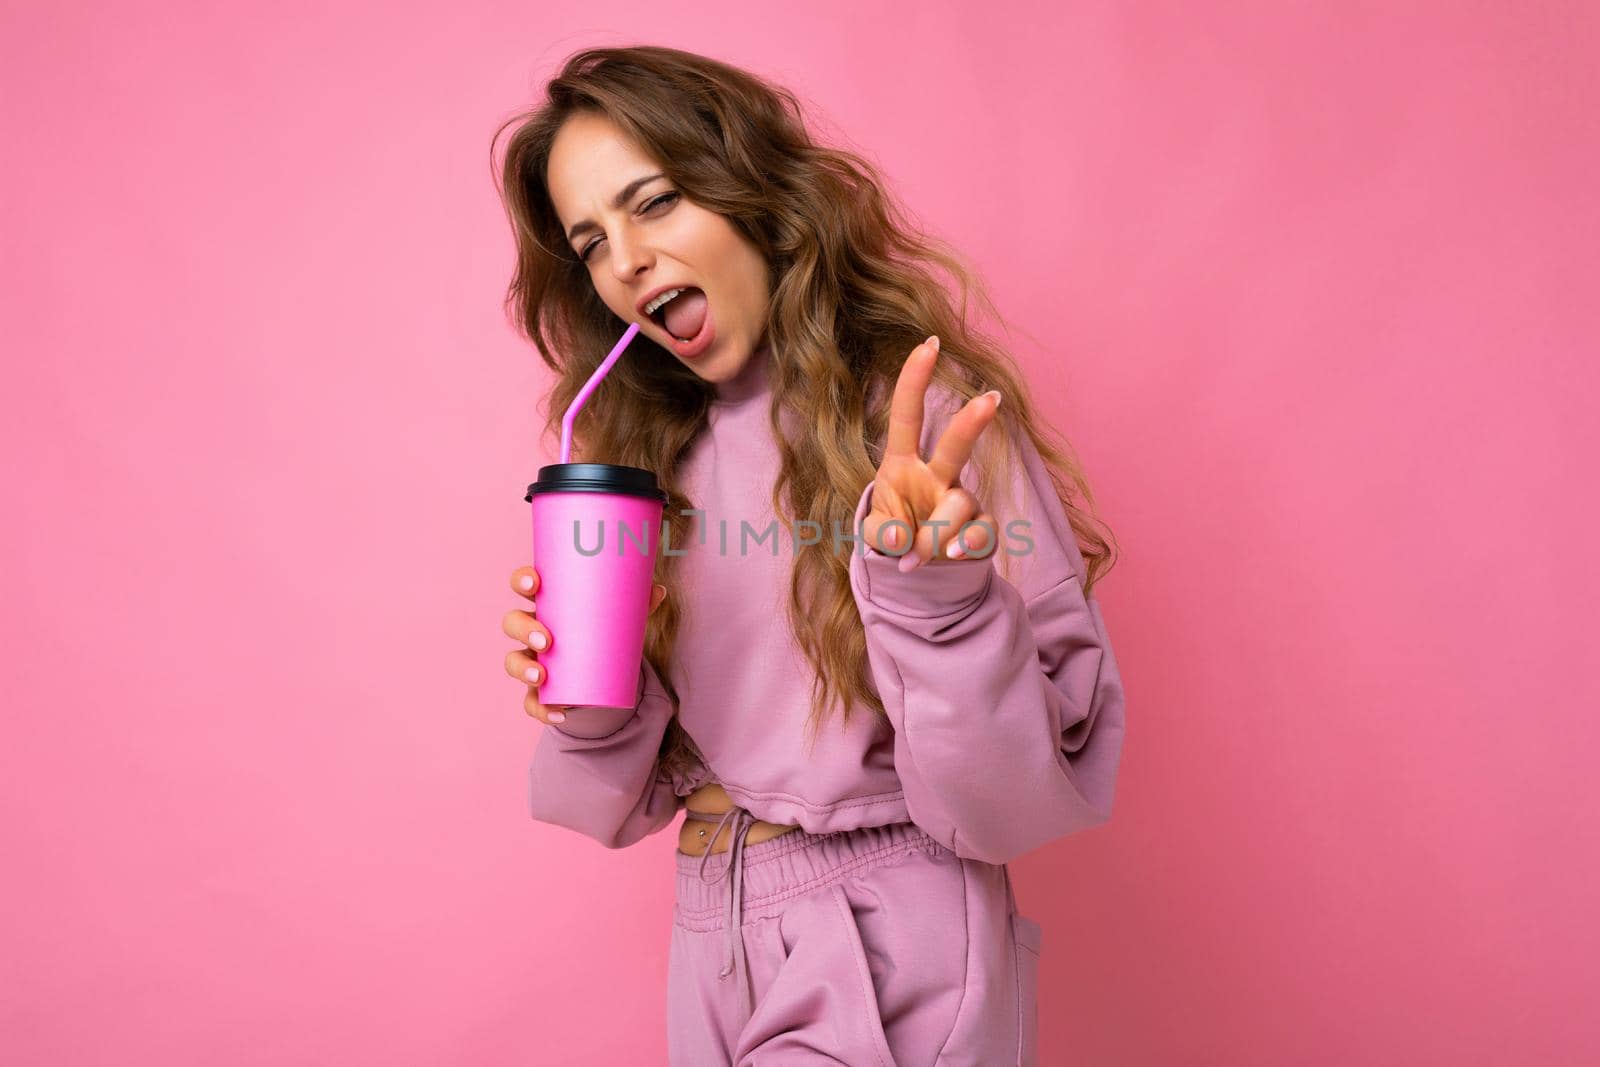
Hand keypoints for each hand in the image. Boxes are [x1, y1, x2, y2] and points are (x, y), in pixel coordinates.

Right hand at [503, 565, 666, 724]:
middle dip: (524, 629)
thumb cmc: (603, 632)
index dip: (522, 581)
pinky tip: (560, 713)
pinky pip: (532, 702)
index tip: (534, 585)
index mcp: (547, 603)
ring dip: (523, 668)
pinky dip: (542, 709)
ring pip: (513, 661)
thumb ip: (636, 604)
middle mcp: (532, 629)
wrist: (602, 674)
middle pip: (513, 623)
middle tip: (546, 640)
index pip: (523, 586)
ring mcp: (532, 660)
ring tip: (541, 676)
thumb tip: (659, 590)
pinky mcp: (539, 690)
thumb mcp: (620, 616)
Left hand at [860, 336, 1003, 572]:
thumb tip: (902, 539)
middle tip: (990, 401)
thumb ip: (881, 535)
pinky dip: (968, 544)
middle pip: (955, 446)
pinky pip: (983, 531)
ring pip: (961, 504)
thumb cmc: (893, 535)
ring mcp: (960, 501)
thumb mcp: (874, 534)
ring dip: (936, 535)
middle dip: (971, 424)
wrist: (915, 571)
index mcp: (903, 465)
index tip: (930, 344)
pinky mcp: (979, 528)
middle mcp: (936, 476)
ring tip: (915, 559)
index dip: (915, 382)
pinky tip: (954, 555)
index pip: (907, 417)